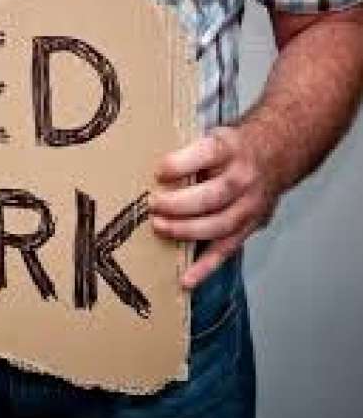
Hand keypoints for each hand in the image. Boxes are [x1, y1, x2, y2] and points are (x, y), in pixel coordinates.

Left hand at [148, 126, 280, 288]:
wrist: (274, 155)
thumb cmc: (230, 149)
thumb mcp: (211, 137)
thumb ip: (186, 151)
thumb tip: (143, 166)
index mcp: (229, 149)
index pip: (208, 154)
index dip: (180, 165)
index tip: (158, 172)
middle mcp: (242, 178)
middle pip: (213, 196)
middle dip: (179, 204)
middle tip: (153, 206)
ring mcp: (249, 205)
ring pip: (219, 225)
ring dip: (186, 231)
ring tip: (160, 228)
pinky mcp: (249, 227)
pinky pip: (227, 250)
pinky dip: (206, 267)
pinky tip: (186, 279)